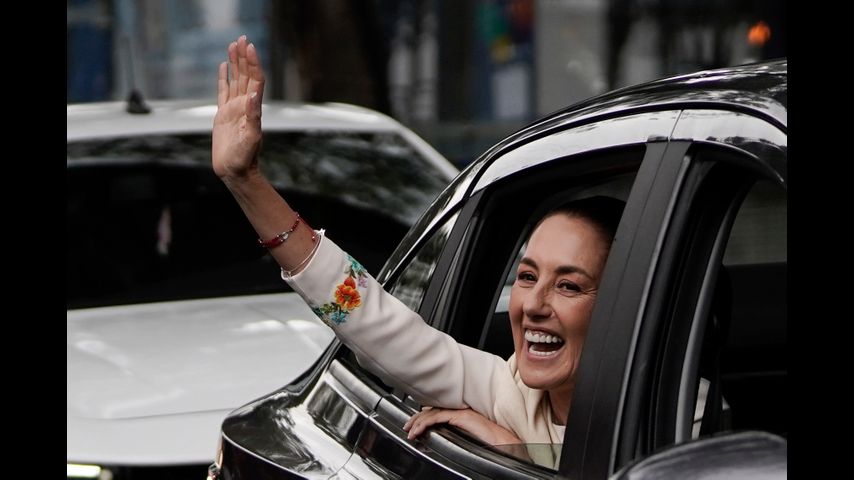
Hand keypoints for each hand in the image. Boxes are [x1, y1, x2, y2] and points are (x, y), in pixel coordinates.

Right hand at [212, 35, 265, 179]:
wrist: (235, 171)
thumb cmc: (245, 158)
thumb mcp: (251, 138)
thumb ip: (253, 116)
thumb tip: (253, 95)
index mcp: (252, 108)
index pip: (255, 79)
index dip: (253, 63)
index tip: (250, 46)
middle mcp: (244, 105)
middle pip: (246, 75)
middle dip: (244, 57)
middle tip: (242, 38)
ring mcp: (234, 109)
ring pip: (235, 80)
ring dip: (235, 63)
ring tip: (233, 45)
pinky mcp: (224, 115)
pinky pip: (223, 91)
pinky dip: (224, 78)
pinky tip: (224, 67)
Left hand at [403, 406, 521, 445]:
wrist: (507, 443)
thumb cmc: (493, 444)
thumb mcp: (470, 439)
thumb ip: (458, 436)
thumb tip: (446, 440)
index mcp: (463, 416)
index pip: (440, 412)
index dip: (425, 417)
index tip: (415, 425)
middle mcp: (461, 411)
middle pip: (434, 410)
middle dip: (418, 418)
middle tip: (407, 427)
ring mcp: (462, 413)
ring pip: (434, 413)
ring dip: (418, 421)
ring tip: (410, 430)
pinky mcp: (462, 417)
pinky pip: (438, 417)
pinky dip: (425, 423)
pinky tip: (418, 430)